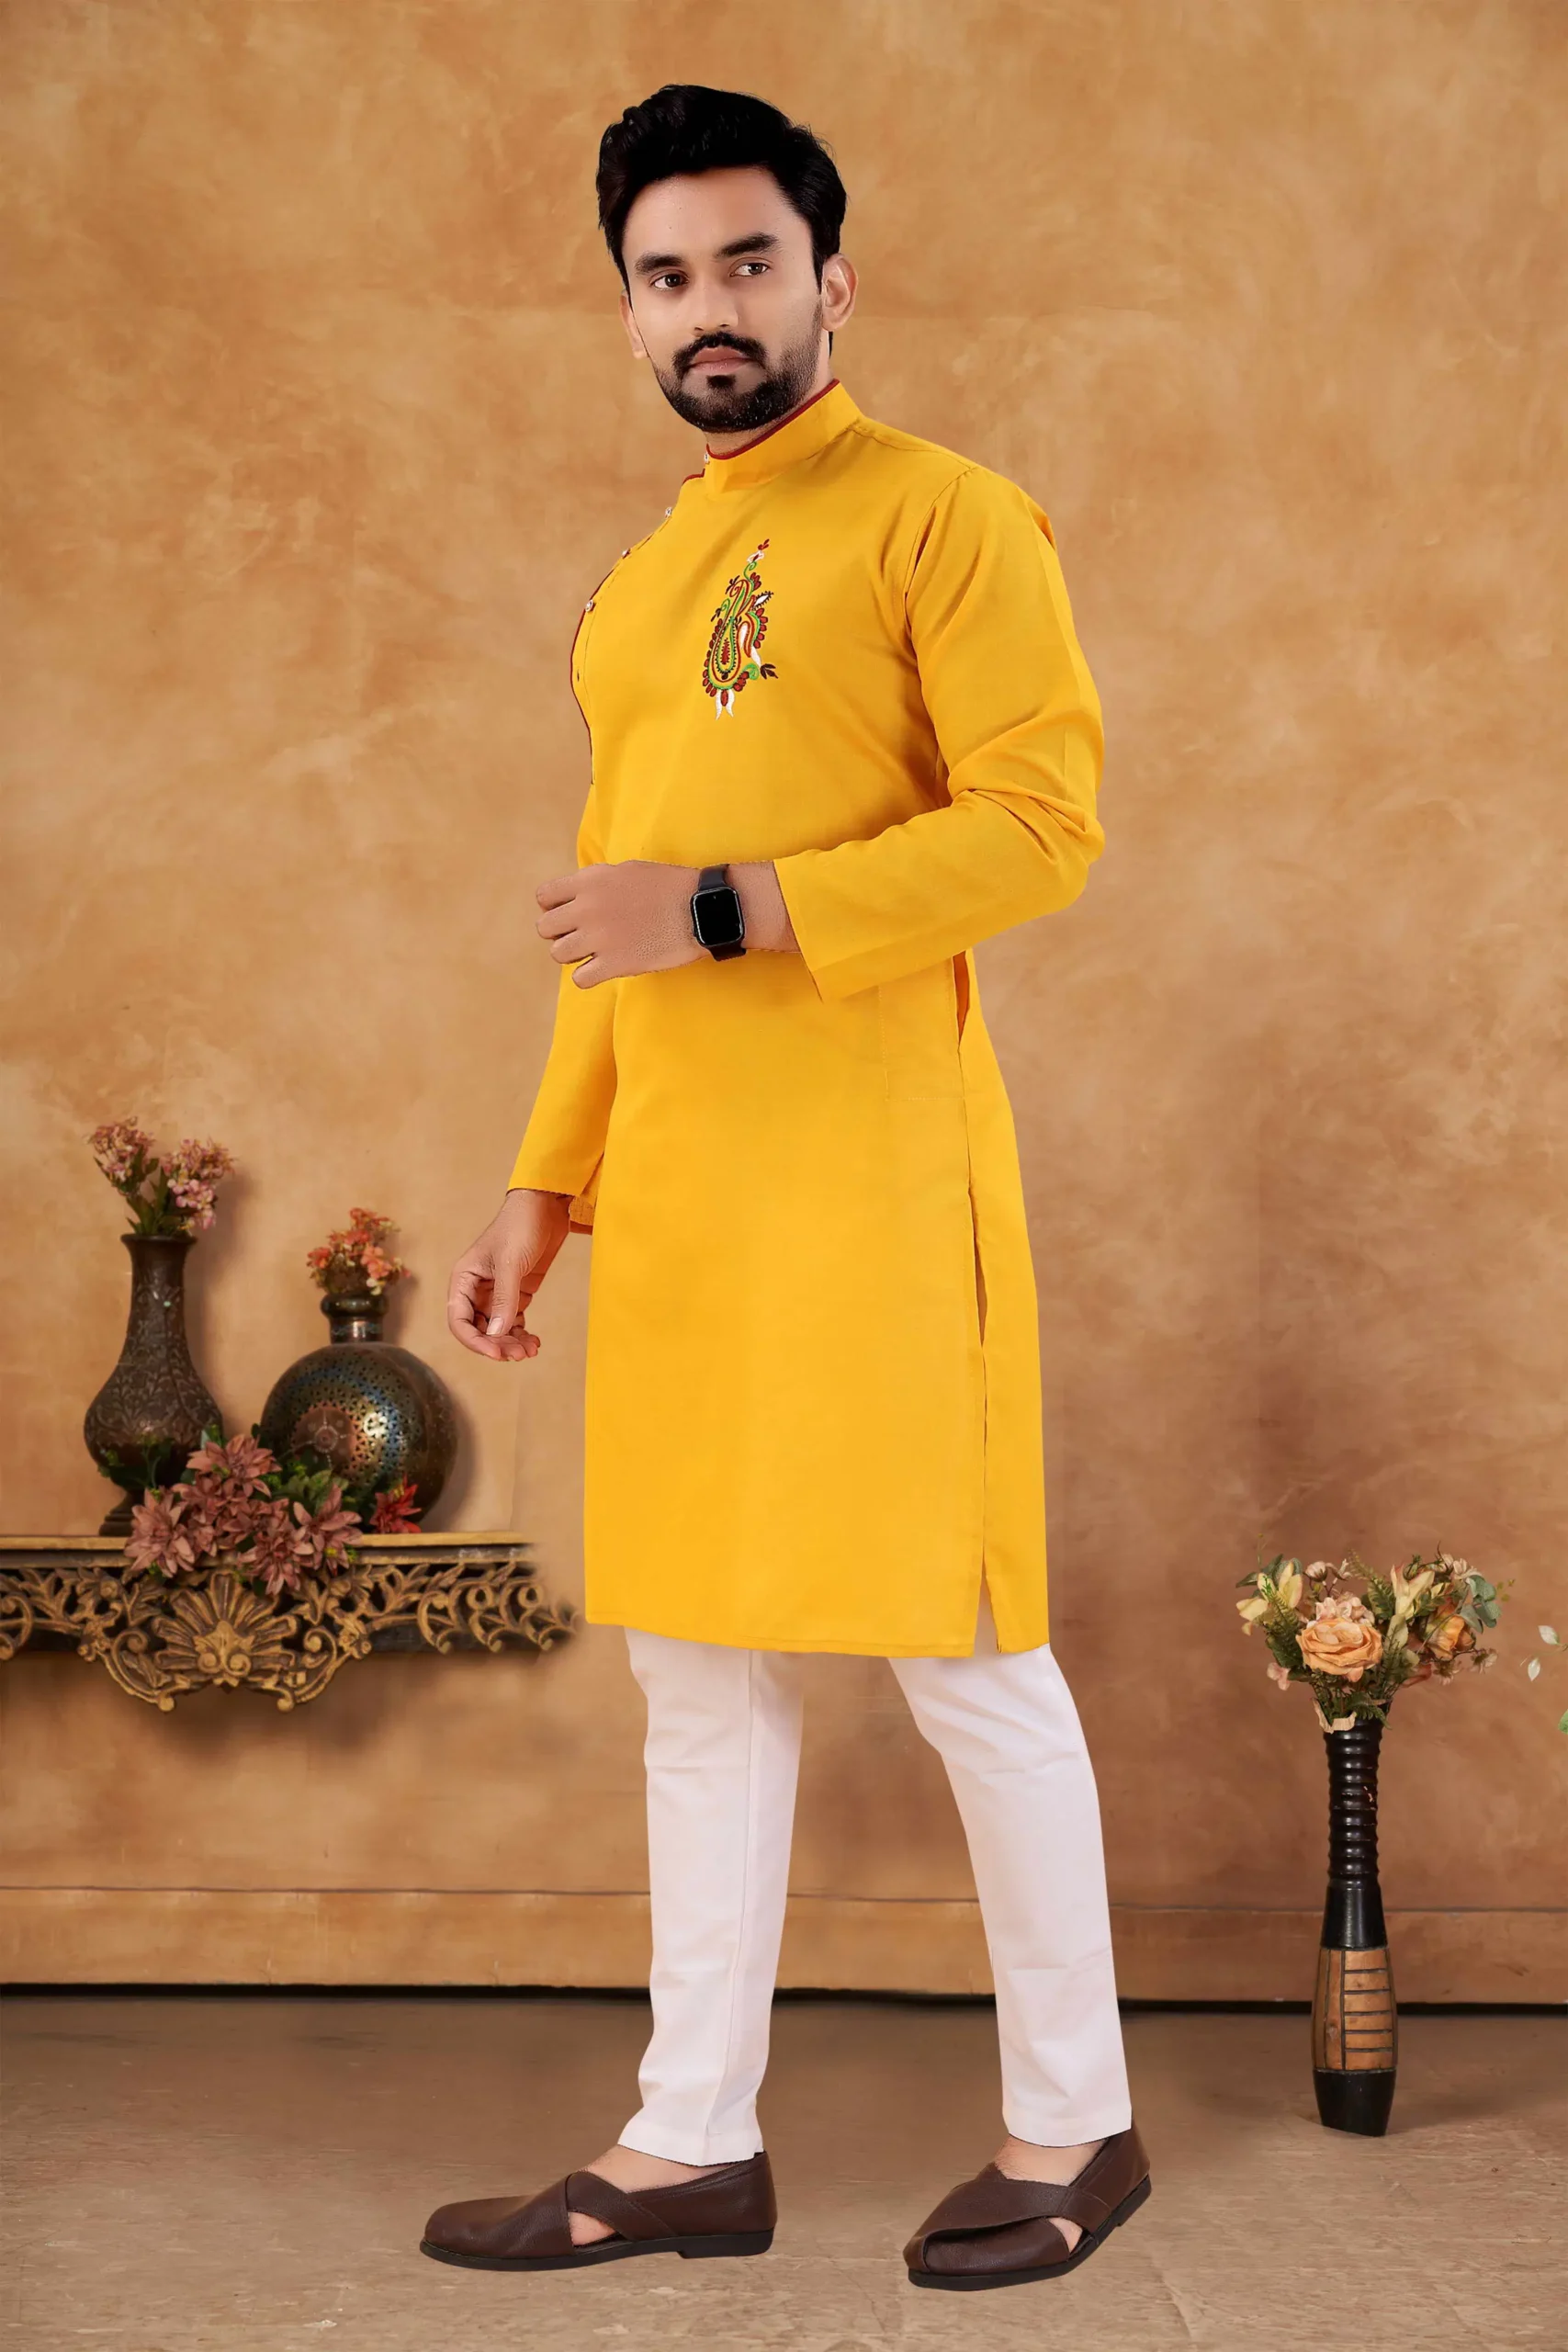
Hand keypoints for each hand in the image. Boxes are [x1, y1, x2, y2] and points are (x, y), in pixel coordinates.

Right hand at [446, 1190, 571, 1361]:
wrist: (544, 1205)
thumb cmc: (520, 1226)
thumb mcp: (510, 1263)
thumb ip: (504, 1298)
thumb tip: (496, 1334)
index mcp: (463, 1280)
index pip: (459, 1321)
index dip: (474, 1341)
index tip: (496, 1353)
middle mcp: (476, 1289)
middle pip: (479, 1329)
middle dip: (497, 1345)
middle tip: (519, 1355)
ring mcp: (497, 1292)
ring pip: (497, 1329)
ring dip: (511, 1343)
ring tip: (530, 1350)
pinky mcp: (517, 1293)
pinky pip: (513, 1321)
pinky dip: (521, 1334)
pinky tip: (534, 1342)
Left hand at [535, 860, 795, 986]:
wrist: (700, 909)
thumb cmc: (670, 886)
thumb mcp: (627, 870)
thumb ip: (597, 882)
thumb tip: (577, 895)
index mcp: (589, 881)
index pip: (543, 897)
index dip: (553, 907)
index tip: (570, 913)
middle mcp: (587, 908)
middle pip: (545, 928)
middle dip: (562, 932)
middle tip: (584, 935)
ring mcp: (599, 938)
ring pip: (558, 954)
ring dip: (574, 955)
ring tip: (596, 952)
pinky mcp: (614, 964)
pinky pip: (579, 979)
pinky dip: (589, 976)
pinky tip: (605, 968)